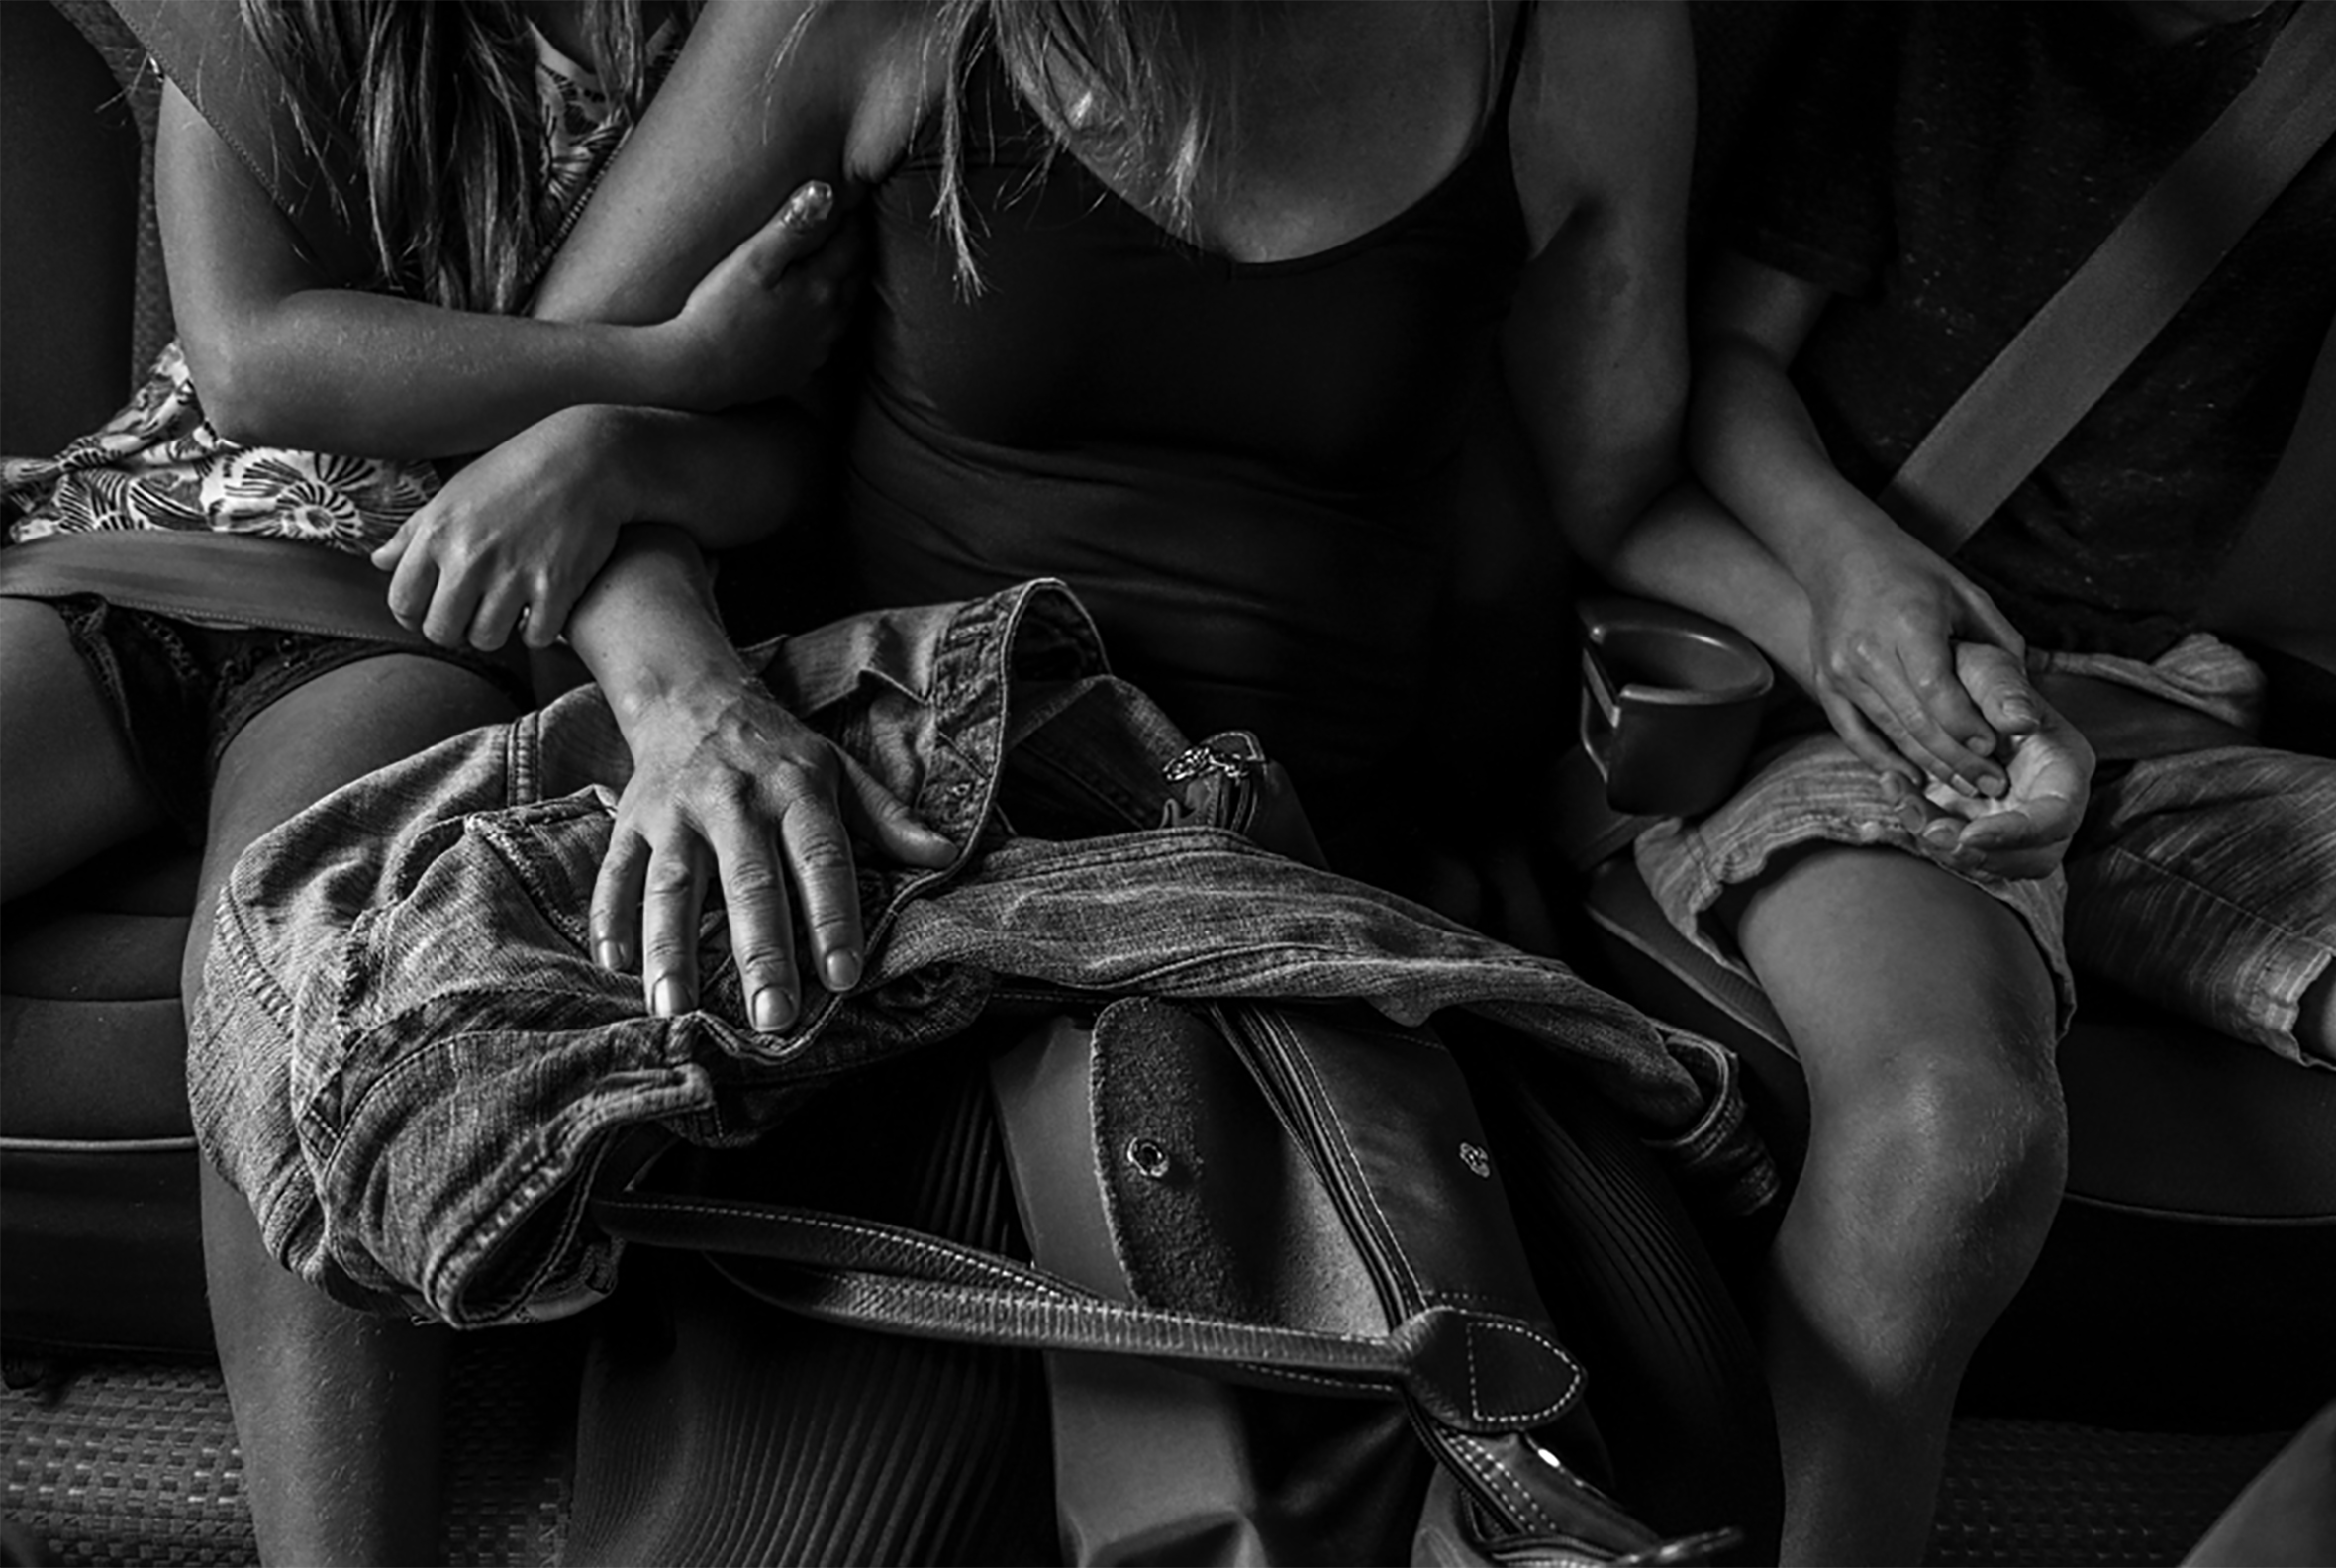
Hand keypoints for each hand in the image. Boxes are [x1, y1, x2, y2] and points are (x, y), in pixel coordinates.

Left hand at [372, 403, 630, 649]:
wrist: (586, 459)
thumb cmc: (517, 471)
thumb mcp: (455, 493)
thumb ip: (413, 532)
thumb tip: (378, 562)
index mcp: (437, 533)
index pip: (403, 602)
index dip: (414, 614)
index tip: (433, 609)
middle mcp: (469, 557)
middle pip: (441, 632)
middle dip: (454, 630)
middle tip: (472, 614)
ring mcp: (514, 574)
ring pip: (487, 640)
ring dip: (495, 631)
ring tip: (506, 611)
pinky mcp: (556, 587)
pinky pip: (535, 637)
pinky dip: (538, 629)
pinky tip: (541, 609)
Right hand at [593, 671, 956, 1029]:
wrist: (692, 695)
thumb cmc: (778, 749)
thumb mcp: (839, 771)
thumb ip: (887, 819)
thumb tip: (947, 855)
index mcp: (796, 791)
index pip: (821, 859)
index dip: (834, 917)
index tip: (842, 975)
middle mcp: (735, 802)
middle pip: (749, 883)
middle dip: (760, 952)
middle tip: (772, 1017)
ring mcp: (676, 813)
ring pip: (672, 885)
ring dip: (671, 949)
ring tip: (676, 1009)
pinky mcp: (631, 821)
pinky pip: (614, 872)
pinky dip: (609, 918)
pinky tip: (613, 966)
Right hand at [654, 180, 863, 409]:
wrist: (697, 372)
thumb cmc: (717, 311)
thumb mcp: (752, 260)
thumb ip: (792, 226)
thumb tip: (826, 192)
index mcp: (821, 286)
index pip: (852, 241)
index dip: (851, 217)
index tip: (848, 197)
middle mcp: (830, 319)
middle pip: (857, 274)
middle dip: (855, 247)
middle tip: (847, 224)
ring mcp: (819, 347)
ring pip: (848, 307)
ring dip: (847, 282)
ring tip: (836, 261)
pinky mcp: (805, 368)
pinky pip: (830, 337)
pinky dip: (831, 317)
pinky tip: (814, 310)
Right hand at [1804, 507, 2026, 798]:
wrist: (1841, 556)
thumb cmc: (1912, 573)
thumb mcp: (1965, 594)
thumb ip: (1998, 646)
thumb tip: (2024, 701)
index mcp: (1906, 621)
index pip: (1936, 688)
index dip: (1967, 724)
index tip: (1994, 748)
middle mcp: (1867, 651)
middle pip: (1916, 720)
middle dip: (1958, 759)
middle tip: (1992, 784)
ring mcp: (1840, 671)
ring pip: (1890, 732)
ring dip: (1930, 765)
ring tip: (1965, 785)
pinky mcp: (1824, 684)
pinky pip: (1855, 734)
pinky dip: (1884, 761)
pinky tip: (1913, 778)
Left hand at [1883, 642, 2092, 880]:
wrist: (1943, 686)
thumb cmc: (1971, 674)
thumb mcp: (1985, 669)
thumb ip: (2002, 690)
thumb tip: (2020, 719)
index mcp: (2064, 763)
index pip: (2058, 815)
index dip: (2018, 832)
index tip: (1970, 833)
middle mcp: (2046, 800)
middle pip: (2032, 855)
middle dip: (1979, 854)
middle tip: (1930, 831)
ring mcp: (2013, 818)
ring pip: (1990, 862)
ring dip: (1943, 847)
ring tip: (1904, 801)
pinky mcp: (1976, 826)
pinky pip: (1955, 849)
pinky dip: (1921, 829)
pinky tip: (1895, 789)